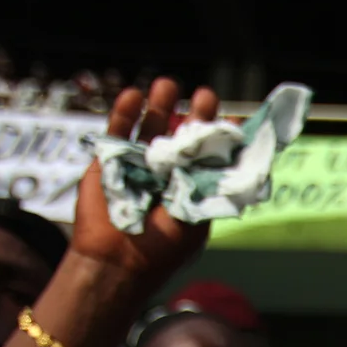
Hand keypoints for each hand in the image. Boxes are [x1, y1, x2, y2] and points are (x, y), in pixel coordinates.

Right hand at [4, 77, 217, 346]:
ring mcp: (137, 165)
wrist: (117, 262)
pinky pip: (117, 132)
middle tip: (205, 94)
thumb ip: (214, 184)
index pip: (207, 155)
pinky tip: (133, 95)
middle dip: (193, 115)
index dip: (216, 135)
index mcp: (190, 188)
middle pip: (180, 136)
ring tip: (168, 85)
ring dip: (159, 106)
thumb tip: (237, 154)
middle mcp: (166, 174)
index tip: (228, 119)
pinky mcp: (109, 162)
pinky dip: (124, 113)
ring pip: (149, 128)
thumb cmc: (163, 248)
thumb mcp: (198, 215)